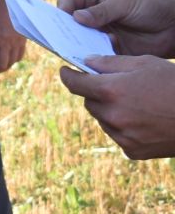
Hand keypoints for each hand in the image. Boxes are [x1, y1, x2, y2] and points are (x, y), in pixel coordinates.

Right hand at [59, 0, 174, 58]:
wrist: (174, 27)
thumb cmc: (150, 6)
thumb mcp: (126, 3)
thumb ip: (102, 10)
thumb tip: (75, 17)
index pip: (69, 0)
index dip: (63, 7)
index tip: (63, 16)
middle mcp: (91, 16)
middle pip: (69, 23)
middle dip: (63, 30)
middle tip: (58, 38)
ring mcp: (99, 34)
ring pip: (78, 41)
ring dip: (76, 46)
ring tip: (75, 50)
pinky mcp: (108, 51)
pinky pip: (94, 56)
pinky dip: (91, 58)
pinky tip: (93, 60)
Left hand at [60, 55, 174, 158]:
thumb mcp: (146, 63)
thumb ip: (111, 63)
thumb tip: (86, 62)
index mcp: (111, 91)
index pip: (75, 84)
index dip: (68, 76)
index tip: (66, 72)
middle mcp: (112, 116)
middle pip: (89, 103)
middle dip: (96, 93)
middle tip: (113, 86)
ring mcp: (122, 136)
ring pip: (103, 120)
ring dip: (110, 111)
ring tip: (138, 103)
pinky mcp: (133, 151)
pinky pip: (118, 136)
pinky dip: (125, 127)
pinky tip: (145, 119)